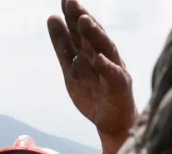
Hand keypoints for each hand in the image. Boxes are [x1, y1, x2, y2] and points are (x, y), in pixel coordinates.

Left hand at [48, 0, 135, 153]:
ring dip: (95, 36)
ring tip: (83, 21)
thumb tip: (52, 17)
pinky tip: (98, 58)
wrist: (111, 123)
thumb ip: (62, 45)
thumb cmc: (93, 93)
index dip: (72, 15)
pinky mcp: (120, 87)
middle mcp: (104, 56)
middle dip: (82, 18)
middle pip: (92, 35)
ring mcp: (114, 70)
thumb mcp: (71, 68)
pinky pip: (114, 76)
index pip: (80, 30)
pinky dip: (107, 67)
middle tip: (71, 2)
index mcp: (91, 51)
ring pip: (105, 50)